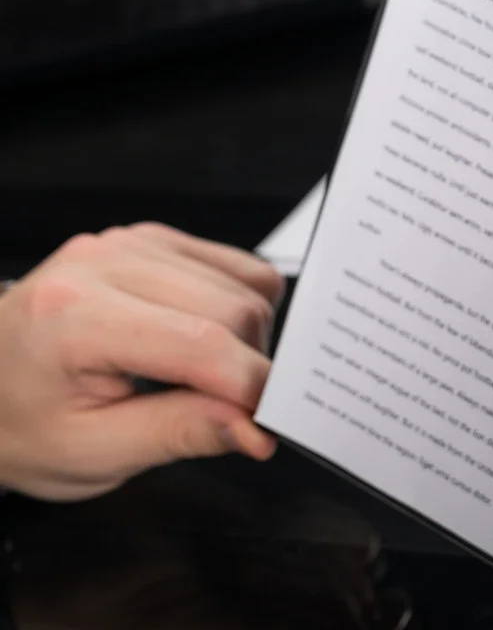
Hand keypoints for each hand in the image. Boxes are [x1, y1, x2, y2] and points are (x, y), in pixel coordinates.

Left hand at [0, 223, 284, 499]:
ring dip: (249, 340)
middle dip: (250, 368)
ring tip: (203, 377)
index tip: (266, 426)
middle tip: (228, 412)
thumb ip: (179, 434)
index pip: (201, 344)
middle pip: (235, 309)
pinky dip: (244, 308)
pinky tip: (205, 339)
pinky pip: (239, 266)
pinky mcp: (154, 240)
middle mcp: (103, 263)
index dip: (250, 390)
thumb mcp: (91, 453)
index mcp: (74, 316)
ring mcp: (130, 244)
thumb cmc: (22, 422)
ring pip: (247, 285)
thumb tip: (253, 428)